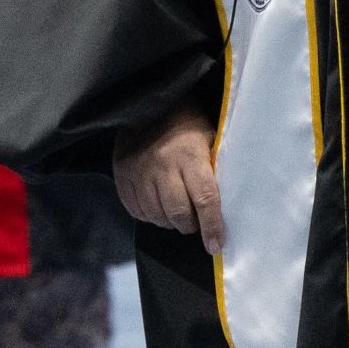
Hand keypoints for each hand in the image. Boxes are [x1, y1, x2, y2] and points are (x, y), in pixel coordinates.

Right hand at [114, 110, 222, 250]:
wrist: (148, 102)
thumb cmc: (187, 123)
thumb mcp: (210, 139)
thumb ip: (214, 171)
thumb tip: (225, 209)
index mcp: (190, 156)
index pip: (205, 200)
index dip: (211, 227)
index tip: (215, 245)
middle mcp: (163, 165)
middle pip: (178, 214)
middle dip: (190, 225)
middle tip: (195, 222)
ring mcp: (139, 170)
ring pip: (156, 216)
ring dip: (169, 222)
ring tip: (175, 212)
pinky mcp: (122, 174)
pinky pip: (135, 209)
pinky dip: (148, 215)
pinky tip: (156, 206)